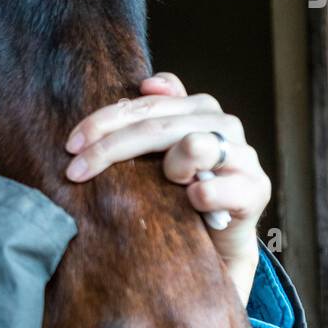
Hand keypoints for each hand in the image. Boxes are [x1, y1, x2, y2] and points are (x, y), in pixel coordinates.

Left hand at [62, 72, 269, 302]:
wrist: (217, 244)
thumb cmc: (180, 194)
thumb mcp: (158, 156)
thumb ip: (152, 117)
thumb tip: (147, 83)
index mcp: (198, 108)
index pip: (146, 103)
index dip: (105, 120)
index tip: (72, 144)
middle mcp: (224, 124)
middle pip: (158, 125)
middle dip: (110, 147)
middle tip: (75, 170)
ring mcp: (243, 155)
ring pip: (193, 144)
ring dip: (168, 167)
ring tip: (165, 185)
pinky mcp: (255, 189)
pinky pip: (217, 186)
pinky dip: (199, 195)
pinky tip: (190, 204)